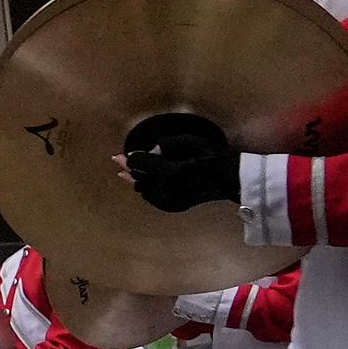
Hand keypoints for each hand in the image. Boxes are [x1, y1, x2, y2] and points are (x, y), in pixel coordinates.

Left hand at [119, 111, 237, 214]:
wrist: (230, 180)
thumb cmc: (213, 157)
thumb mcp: (192, 142)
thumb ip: (168, 144)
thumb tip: (150, 150)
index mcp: (172, 171)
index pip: (141, 165)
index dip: (131, 159)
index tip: (121, 156)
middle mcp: (169, 188)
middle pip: (140, 178)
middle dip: (129, 169)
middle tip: (117, 160)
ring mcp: (171, 199)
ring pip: (145, 190)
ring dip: (135, 180)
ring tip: (123, 174)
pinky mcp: (174, 206)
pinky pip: (153, 199)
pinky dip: (146, 191)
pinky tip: (140, 186)